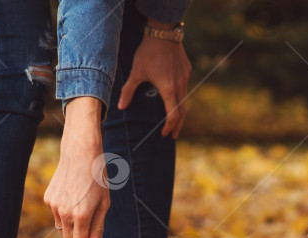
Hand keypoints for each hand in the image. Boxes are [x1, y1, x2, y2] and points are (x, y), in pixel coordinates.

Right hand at [44, 97, 109, 237]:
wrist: (81, 154)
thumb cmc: (97, 179)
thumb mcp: (104, 204)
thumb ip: (98, 228)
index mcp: (81, 215)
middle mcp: (64, 213)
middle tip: (90, 230)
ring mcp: (54, 206)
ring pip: (62, 228)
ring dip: (72, 226)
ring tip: (83, 208)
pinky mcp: (48, 199)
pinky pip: (56, 215)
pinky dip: (64, 213)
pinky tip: (73, 198)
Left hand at [118, 19, 191, 137]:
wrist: (163, 32)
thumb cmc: (148, 53)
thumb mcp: (136, 72)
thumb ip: (128, 91)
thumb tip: (121, 106)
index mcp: (168, 90)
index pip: (173, 115)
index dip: (169, 126)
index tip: (165, 133)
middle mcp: (180, 86)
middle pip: (182, 112)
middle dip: (177, 125)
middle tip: (173, 135)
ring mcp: (185, 78)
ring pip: (184, 99)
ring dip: (179, 111)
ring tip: (173, 118)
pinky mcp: (186, 71)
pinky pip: (184, 87)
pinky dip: (180, 96)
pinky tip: (174, 95)